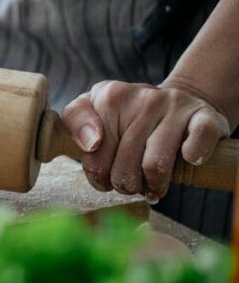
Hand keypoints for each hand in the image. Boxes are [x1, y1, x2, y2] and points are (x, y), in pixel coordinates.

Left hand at [62, 80, 230, 201]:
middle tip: (130, 181)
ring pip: (155, 166)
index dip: (97, 175)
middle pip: (123, 169)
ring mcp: (176, 106)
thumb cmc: (129, 117)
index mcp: (110, 97)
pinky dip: (191, 159)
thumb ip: (76, 122)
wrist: (181, 102)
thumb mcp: (94, 111)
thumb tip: (91, 144)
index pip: (93, 156)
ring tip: (152, 183)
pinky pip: (196, 146)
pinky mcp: (206, 118)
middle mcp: (143, 98)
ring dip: (153, 185)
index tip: (104, 173)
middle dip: (125, 184)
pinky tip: (186, 161)